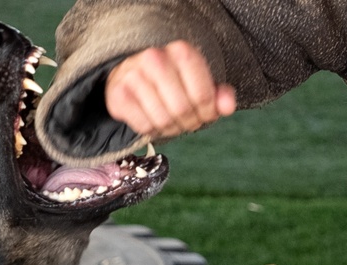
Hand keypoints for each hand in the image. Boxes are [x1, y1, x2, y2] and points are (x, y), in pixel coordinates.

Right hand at [105, 40, 235, 139]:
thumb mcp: (199, 82)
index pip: (203, 95)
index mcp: (181, 52)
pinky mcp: (118, 94)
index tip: (205, 115)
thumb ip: (219, 94)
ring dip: (171, 129)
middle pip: (183, 109)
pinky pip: (143, 126)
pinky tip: (153, 121)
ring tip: (172, 122)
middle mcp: (155, 59)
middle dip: (189, 123)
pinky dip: (152, 130)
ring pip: (162, 120)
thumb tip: (228, 107)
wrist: (131, 73)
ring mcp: (133, 75)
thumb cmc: (172, 81)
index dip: (208, 113)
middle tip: (187, 122)